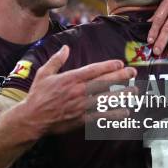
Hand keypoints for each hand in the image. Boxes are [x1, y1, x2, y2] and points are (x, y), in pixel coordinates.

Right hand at [20, 46, 136, 136]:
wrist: (33, 118)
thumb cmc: (37, 95)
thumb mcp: (44, 73)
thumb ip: (56, 60)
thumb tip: (65, 48)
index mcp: (71, 78)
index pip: (94, 70)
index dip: (109, 66)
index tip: (120, 63)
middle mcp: (79, 91)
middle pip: (104, 82)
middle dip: (121, 77)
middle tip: (133, 72)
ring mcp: (81, 106)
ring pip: (106, 99)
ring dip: (122, 95)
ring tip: (135, 91)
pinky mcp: (82, 119)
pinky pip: (101, 116)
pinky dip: (114, 115)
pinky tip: (125, 112)